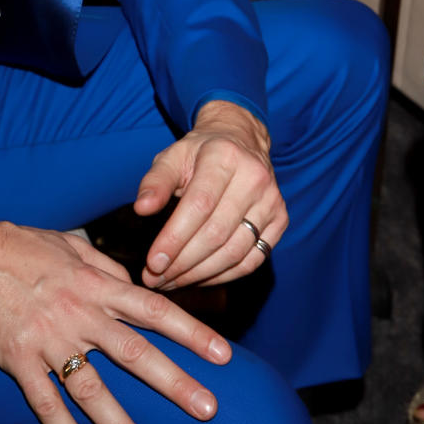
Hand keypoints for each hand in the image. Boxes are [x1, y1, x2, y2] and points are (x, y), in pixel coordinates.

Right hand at [0, 210, 230, 423]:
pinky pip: (46, 403)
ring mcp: (47, 338)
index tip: (223, 355)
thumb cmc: (19, 245)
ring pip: (92, 388)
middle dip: (174, 382)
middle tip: (208, 410)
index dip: (190, 331)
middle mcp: (78, 313)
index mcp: (94, 284)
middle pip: (134, 352)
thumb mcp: (69, 245)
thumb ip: (105, 267)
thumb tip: (136, 284)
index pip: (152, 309)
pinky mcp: (18, 358)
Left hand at [135, 100, 287, 291]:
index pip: (199, 206)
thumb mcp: (172, 157)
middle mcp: (254, 178)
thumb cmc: (200, 153)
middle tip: (156, 278)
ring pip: (235, 252)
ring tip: (172, 281)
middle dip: (183, 262)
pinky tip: (199, 278)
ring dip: (200, 274)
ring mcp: (272, 201)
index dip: (174, 238)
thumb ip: (155, 181)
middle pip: (217, 233)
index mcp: (224, 157)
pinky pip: (253, 260)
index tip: (153, 262)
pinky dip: (224, 276)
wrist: (241, 142)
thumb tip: (142, 208)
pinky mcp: (281, 220)